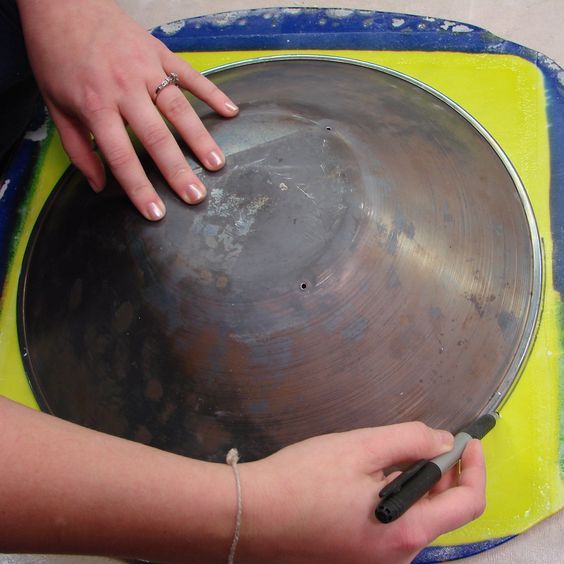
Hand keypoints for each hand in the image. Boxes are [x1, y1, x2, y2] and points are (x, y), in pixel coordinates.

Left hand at [17, 0, 237, 219]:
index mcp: (95, 105)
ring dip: (200, 138)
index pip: (122, 155)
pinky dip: (212, 93)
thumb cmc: (56, 57)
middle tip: (197, 196)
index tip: (157, 213)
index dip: (140, 188)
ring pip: (179, 109)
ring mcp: (145, 68)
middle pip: (156, 137)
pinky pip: (190, 75)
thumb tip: (98, 185)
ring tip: (216, 164)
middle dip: (177, 171)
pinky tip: (231, 112)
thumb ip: (78, 148)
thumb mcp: (55, 106)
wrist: (60, 3)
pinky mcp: (159, 51)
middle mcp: (124, 88)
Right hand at [239, 423, 485, 562]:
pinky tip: (361, 483)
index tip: (466, 441)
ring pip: (414, 519)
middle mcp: (398, 558)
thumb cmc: (304, 479)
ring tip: (380, 460)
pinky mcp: (356, 559)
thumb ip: (410, 441)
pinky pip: (391, 528)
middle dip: (438, 474)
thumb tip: (444, 442)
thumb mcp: (360, 448)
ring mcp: (375, 563)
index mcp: (406, 533)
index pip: (467, 504)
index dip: (473, 468)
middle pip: (439, 513)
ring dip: (411, 485)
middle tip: (418, 442)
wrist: (251, 514)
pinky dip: (391, 501)